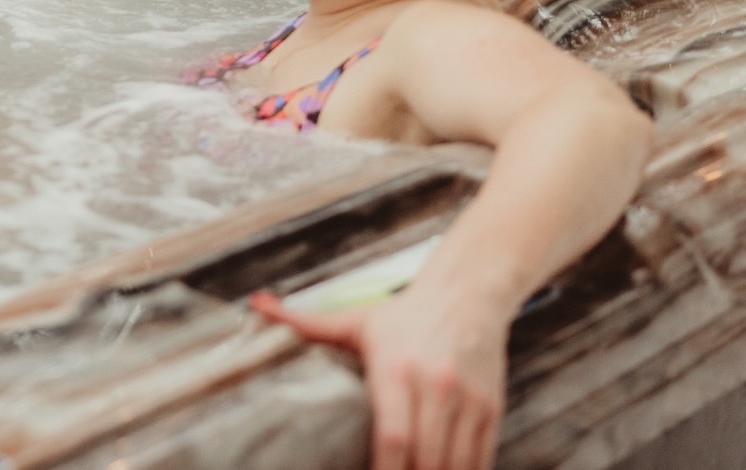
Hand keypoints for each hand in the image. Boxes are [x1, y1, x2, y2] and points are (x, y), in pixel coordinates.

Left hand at [250, 288, 505, 469]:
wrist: (467, 293)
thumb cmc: (404, 315)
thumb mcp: (355, 320)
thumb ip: (304, 323)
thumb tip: (254, 304)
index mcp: (396, 370)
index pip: (393, 436)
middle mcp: (436, 386)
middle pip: (425, 460)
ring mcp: (468, 400)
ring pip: (456, 464)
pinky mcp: (491, 408)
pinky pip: (481, 458)